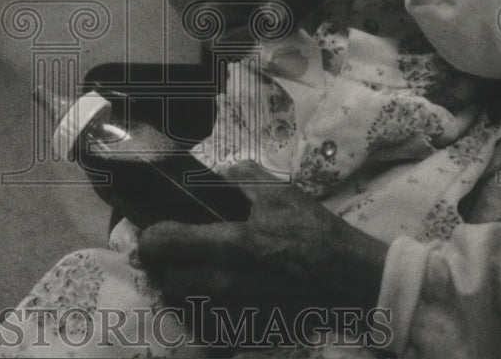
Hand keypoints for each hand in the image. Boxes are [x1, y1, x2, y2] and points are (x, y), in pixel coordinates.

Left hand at [138, 162, 387, 335]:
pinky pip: (209, 321)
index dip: (149, 236)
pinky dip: (202, 307)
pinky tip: (212, 289)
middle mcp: (229, 281)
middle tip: (168, 251)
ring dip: (180, 287)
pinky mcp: (249, 325)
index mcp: (234, 243)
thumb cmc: (316, 231)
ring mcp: (237, 308)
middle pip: (170, 282)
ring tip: (188, 268)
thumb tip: (213, 175)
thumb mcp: (280, 191)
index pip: (169, 243)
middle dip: (162, 266)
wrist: (351, 278)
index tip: (148, 230)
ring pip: (187, 304)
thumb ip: (240, 176)